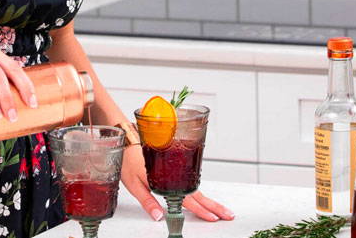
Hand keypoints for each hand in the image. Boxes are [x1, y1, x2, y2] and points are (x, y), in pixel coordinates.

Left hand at [120, 145, 234, 221]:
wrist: (127, 139)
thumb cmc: (128, 158)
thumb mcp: (134, 183)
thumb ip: (147, 201)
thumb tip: (159, 217)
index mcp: (167, 180)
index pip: (188, 199)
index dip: (202, 210)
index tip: (213, 217)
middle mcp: (176, 174)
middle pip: (199, 194)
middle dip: (214, 206)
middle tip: (228, 214)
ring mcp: (177, 169)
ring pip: (196, 188)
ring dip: (209, 200)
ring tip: (219, 209)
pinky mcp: (175, 166)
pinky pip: (191, 181)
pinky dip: (199, 191)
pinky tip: (204, 197)